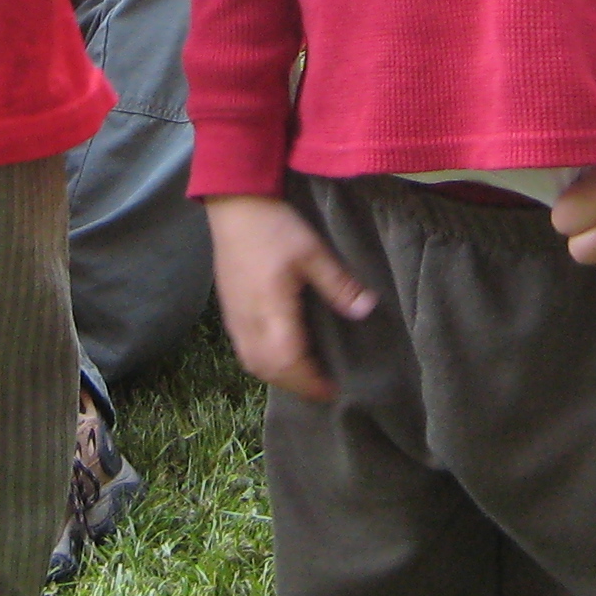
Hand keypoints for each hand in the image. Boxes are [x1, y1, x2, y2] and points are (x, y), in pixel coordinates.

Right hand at [207, 194, 374, 400]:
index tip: (332, 391)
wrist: (234, 204)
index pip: (288, 363)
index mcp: (270, 311)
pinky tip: (279, 356)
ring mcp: (234, 318)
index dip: (310, 382)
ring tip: (304, 376)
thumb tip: (366, 309)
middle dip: (296, 385)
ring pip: (253, 364)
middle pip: (269, 370)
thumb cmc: (274, 227)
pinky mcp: (229, 310)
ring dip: (279, 376)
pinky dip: (264, 363)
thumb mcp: (312, 251)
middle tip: (323, 387)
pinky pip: (244, 351)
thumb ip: (338, 284)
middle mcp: (248, 323)